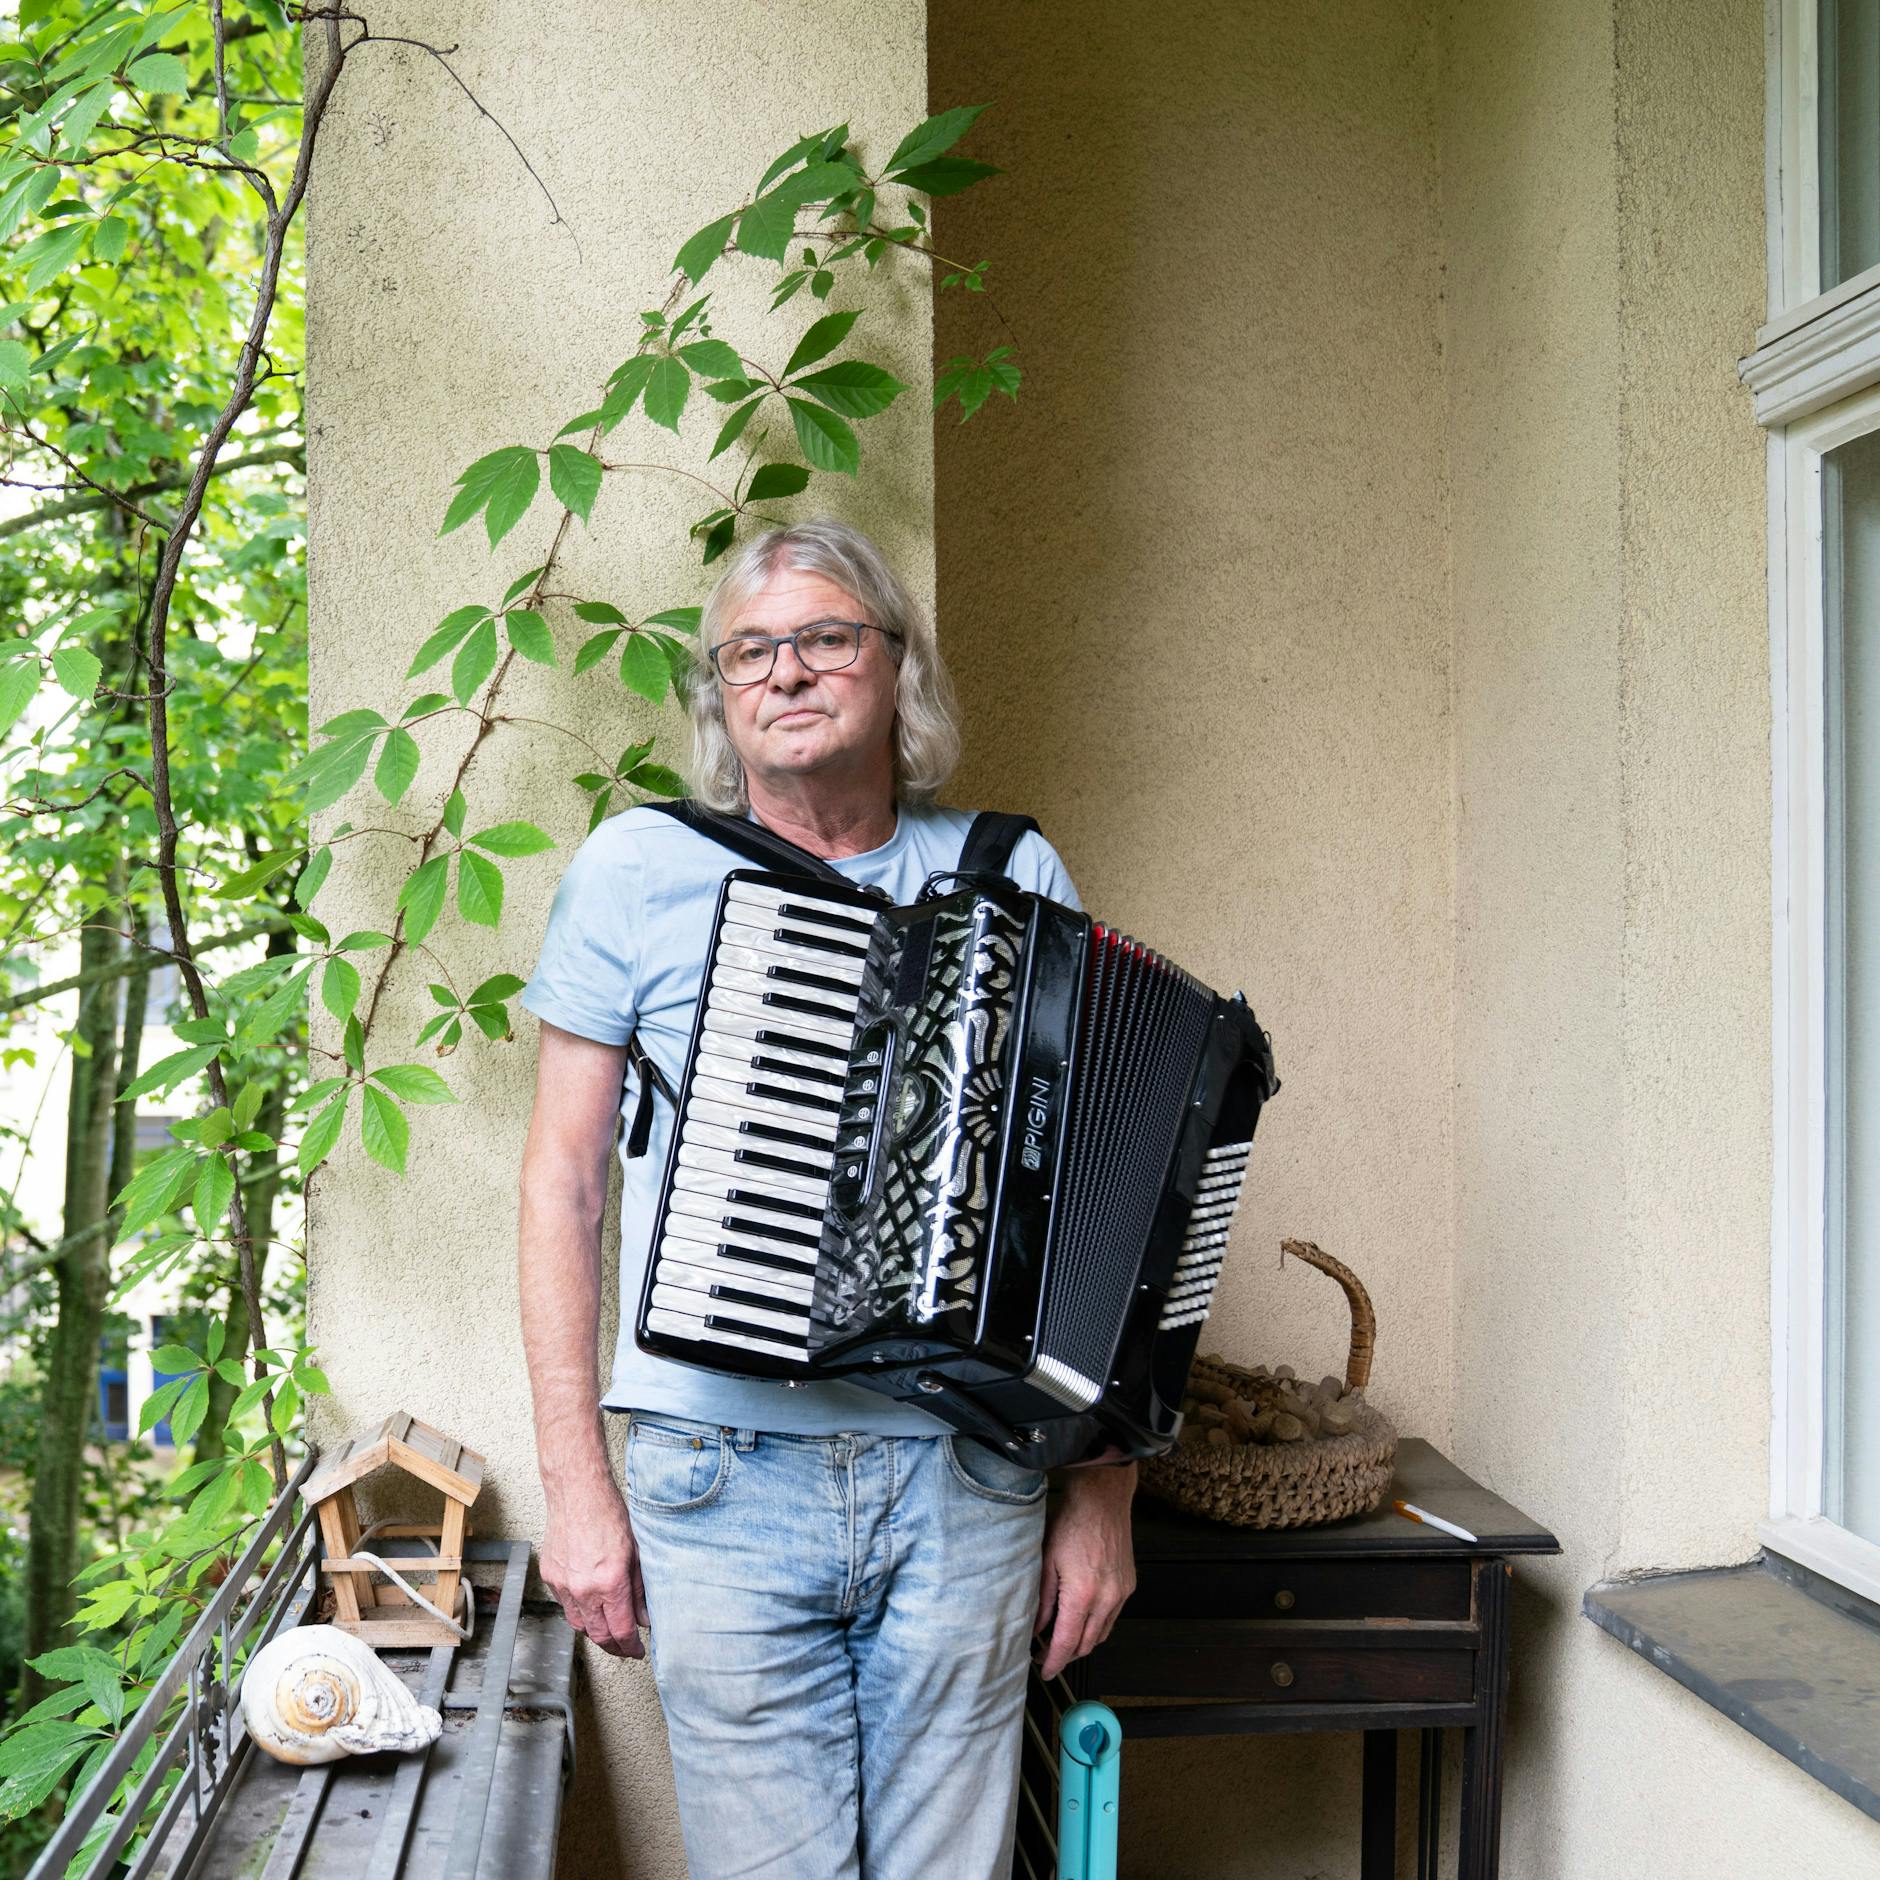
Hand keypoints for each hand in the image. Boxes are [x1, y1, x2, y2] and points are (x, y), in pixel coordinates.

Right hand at [540, 1474, 649, 1657]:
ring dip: (596, 1632)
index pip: (621, 1631)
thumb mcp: (637, 1551)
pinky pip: (565, 1605)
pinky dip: (579, 1611)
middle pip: (599, 1635)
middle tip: (626, 1648)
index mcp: (610, 1582)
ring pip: (579, 1624)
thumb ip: (640, 1589)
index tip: (637, 1650)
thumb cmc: (609, 1513)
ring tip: (610, 1630)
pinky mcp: (551, 1576)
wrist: (577, 1491)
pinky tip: (591, 1605)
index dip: (631, 1647)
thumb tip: (645, 1617)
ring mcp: (564, 1584)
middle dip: (615, 1647)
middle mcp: (584, 1588)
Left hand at [1034, 1462, 1136, 1681]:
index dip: (1054, 1662)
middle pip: (1087, 1644)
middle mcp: (1107, 1599)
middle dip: (1067, 1655)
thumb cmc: (1071, 1523)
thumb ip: (1041, 1600)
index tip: (1044, 1671)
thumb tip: (1036, 1629)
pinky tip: (1082, 1616)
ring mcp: (1122, 1593)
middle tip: (1047, 1654)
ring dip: (1083, 1642)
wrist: (1102, 1499)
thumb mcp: (1046, 1560)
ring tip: (1063, 1638)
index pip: (1067, 1643)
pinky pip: (1112, 1617)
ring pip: (1102, 1634)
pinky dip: (1097, 1624)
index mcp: (1082, 1595)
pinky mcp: (1129, 1585)